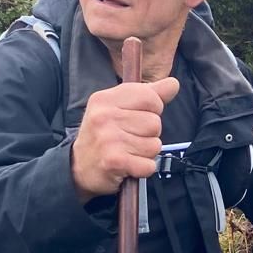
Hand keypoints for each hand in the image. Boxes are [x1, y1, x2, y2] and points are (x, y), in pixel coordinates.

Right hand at [70, 76, 179, 198]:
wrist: (77, 167)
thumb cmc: (103, 134)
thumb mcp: (118, 107)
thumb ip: (148, 94)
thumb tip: (174, 83)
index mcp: (105, 98)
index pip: (150, 97)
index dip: (153, 110)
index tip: (138, 118)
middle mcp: (104, 116)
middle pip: (154, 123)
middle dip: (149, 135)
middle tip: (129, 139)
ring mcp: (108, 139)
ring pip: (154, 145)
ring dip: (146, 153)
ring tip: (128, 152)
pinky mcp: (114, 161)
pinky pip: (149, 165)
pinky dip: (143, 169)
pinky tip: (129, 166)